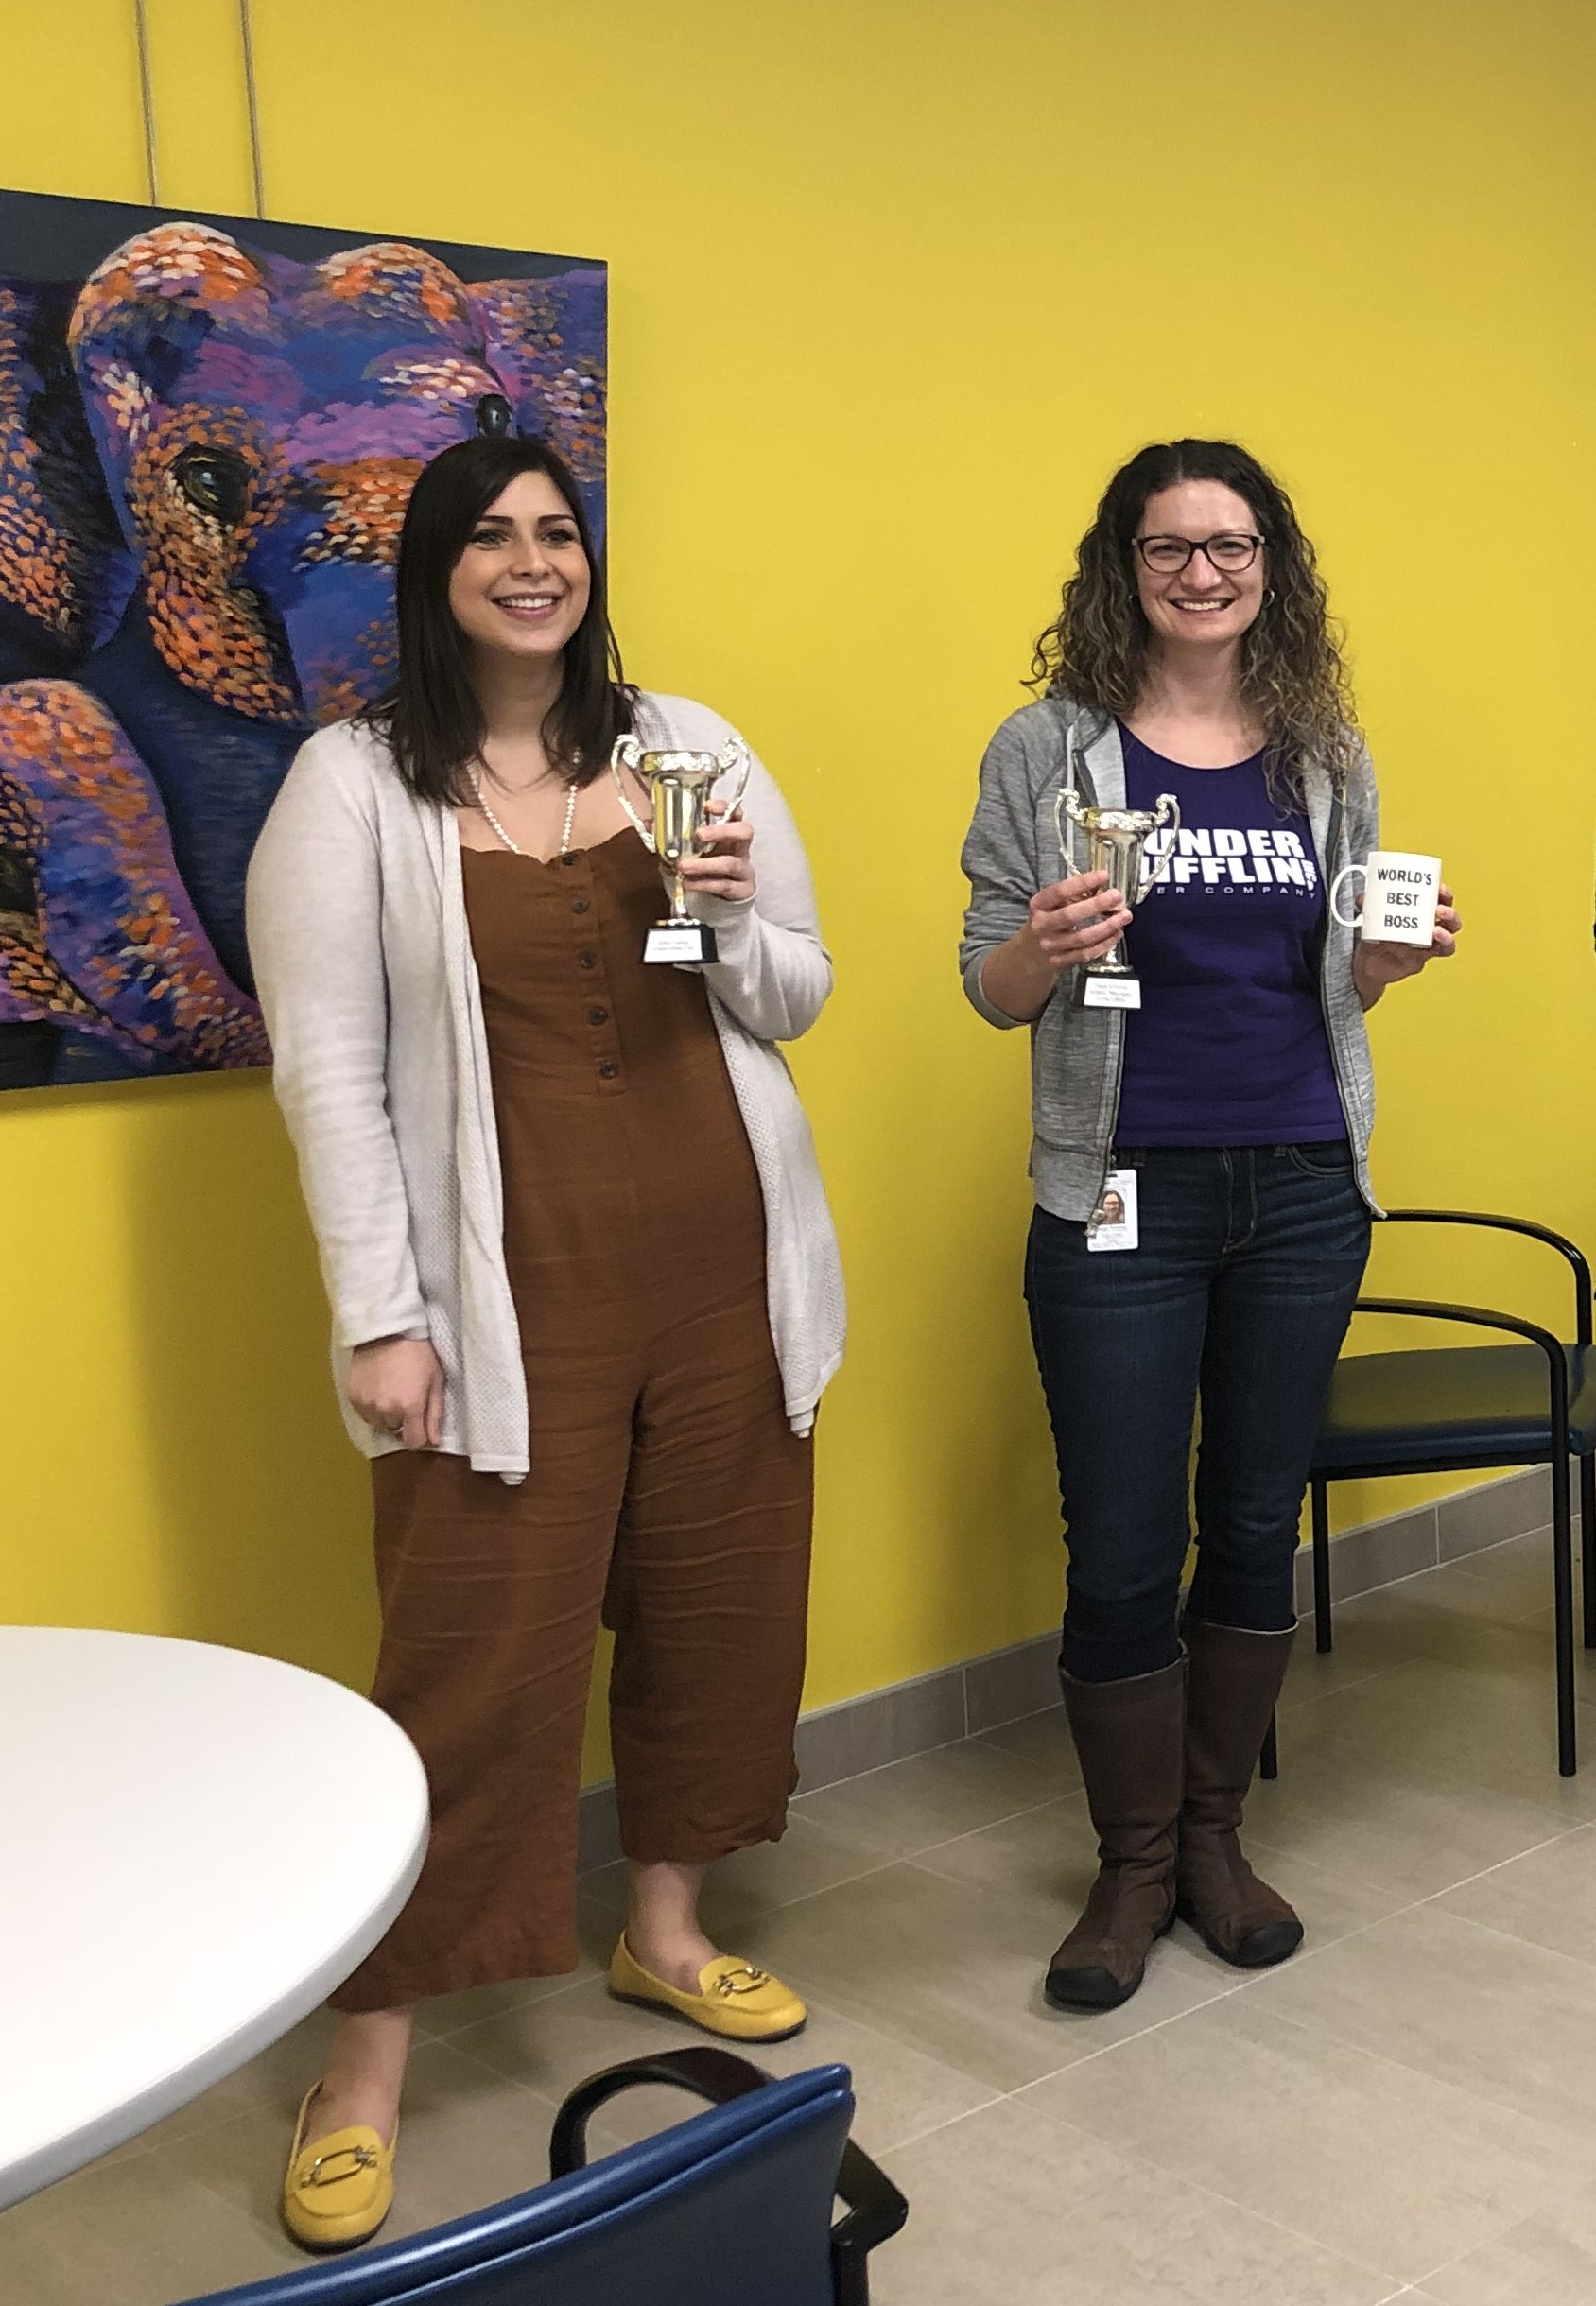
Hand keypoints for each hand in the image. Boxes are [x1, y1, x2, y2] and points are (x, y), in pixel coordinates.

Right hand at [347, 1337, 444, 1448]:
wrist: (387, 1330)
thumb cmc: (417, 1352)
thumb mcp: (435, 1380)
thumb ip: (435, 1414)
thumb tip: (434, 1441)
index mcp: (409, 1407)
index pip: (413, 1442)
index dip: (420, 1435)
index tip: (421, 1423)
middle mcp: (386, 1411)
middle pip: (396, 1432)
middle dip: (403, 1421)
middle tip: (407, 1398)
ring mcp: (366, 1405)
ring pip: (379, 1424)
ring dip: (386, 1416)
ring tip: (392, 1393)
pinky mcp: (353, 1397)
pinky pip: (364, 1414)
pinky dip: (372, 1408)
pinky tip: (379, 1389)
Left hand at [678, 803, 755, 902]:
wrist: (719, 902)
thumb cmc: (705, 871)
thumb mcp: (694, 852)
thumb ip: (676, 839)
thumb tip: (650, 824)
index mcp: (731, 834)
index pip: (735, 814)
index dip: (724, 807)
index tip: (707, 806)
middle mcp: (741, 849)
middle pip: (744, 832)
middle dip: (721, 831)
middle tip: (699, 834)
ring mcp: (744, 870)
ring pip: (730, 863)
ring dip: (704, 864)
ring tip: (682, 866)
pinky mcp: (743, 890)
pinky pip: (724, 885)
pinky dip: (703, 884)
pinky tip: (688, 883)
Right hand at [1027, 869, 1132, 972]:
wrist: (1026, 957)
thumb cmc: (1044, 924)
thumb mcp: (1048, 907)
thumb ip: (1070, 897)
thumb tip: (1100, 887)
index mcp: (1038, 906)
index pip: (1059, 892)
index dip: (1082, 882)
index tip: (1103, 875)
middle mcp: (1042, 926)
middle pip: (1070, 916)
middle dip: (1097, 905)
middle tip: (1117, 896)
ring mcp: (1050, 946)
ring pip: (1082, 938)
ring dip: (1107, 927)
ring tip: (1124, 916)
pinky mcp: (1060, 963)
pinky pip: (1085, 954)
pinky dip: (1104, 944)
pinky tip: (1116, 934)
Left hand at [1351, 884, 1461, 1006]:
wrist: (1368, 962)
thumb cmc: (1377, 935)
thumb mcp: (1371, 916)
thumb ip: (1368, 905)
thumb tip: (1363, 898)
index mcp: (1423, 914)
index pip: (1442, 901)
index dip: (1445, 894)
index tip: (1440, 889)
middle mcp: (1429, 931)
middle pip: (1451, 923)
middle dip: (1450, 915)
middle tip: (1439, 910)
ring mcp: (1425, 949)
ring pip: (1446, 944)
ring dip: (1446, 936)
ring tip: (1436, 931)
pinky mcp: (1415, 963)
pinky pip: (1423, 960)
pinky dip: (1416, 955)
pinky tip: (1410, 948)